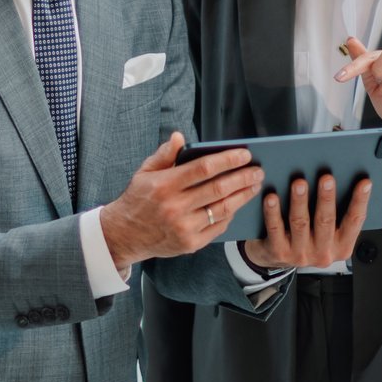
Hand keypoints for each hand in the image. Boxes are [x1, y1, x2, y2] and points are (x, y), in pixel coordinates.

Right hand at [101, 133, 264, 267]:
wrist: (124, 235)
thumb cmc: (137, 200)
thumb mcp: (144, 172)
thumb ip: (164, 154)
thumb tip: (179, 136)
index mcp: (165, 185)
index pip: (203, 168)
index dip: (227, 160)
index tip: (244, 154)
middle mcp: (175, 207)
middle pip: (218, 188)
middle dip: (243, 177)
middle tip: (258, 170)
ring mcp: (184, 227)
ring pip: (223, 209)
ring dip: (243, 196)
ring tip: (254, 185)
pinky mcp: (190, 244)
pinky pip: (218, 227)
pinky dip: (231, 214)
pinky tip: (238, 204)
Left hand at [238, 170, 381, 272]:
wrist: (276, 256)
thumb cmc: (312, 237)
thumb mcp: (341, 233)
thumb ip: (367, 221)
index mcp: (343, 245)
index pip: (355, 221)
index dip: (360, 201)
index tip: (365, 181)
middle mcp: (324, 252)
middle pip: (326, 221)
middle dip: (327, 198)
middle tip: (327, 176)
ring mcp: (300, 254)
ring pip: (301, 223)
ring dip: (300, 201)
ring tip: (299, 181)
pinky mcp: (278, 251)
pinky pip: (276, 229)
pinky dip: (274, 212)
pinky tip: (272, 196)